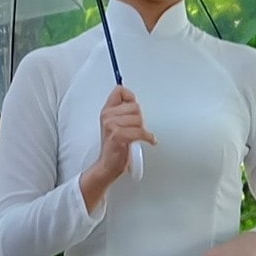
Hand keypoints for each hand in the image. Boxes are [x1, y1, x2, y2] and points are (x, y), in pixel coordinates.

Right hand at [78, 85, 154, 208]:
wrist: (107, 165)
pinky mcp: (118, 136)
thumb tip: (135, 102)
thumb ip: (123, 112)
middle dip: (140, 118)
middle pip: (135, 106)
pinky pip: (140, 132)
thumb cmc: (114, 147)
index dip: (130, 97)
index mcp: (106, 111)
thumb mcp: (115, 125)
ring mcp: (111, 125)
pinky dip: (148, 137)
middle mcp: (107, 116)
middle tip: (138, 128)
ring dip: (143, 129)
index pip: (120, 91)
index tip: (133, 105)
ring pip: (138, 119)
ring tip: (140, 136)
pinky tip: (149, 140)